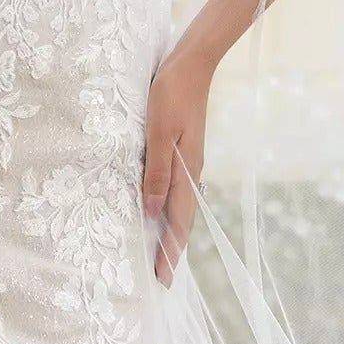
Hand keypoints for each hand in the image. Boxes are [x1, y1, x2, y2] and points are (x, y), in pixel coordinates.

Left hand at [141, 31, 216, 287]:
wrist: (192, 64)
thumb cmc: (171, 94)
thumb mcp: (158, 133)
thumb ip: (155, 171)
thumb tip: (150, 211)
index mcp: (187, 170)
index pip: (178, 222)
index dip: (170, 251)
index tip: (163, 279)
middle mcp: (191, 171)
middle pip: (182, 219)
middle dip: (172, 249)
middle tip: (163, 277)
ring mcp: (189, 161)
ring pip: (180, 205)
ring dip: (171, 230)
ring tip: (162, 252)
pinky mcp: (184, 150)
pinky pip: (177, 188)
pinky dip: (169, 207)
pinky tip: (159, 209)